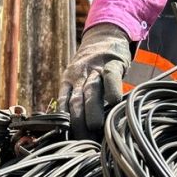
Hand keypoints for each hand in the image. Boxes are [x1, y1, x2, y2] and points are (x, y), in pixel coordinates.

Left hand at [58, 23, 131, 138]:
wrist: (105, 35)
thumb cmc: (93, 65)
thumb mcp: (79, 78)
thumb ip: (76, 99)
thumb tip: (74, 131)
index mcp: (68, 81)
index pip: (63, 104)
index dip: (63, 123)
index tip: (66, 141)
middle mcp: (79, 76)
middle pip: (76, 101)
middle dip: (77, 122)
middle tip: (82, 141)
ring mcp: (96, 69)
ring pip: (91, 90)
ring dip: (91, 109)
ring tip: (94, 126)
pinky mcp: (112, 63)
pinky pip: (111, 76)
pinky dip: (112, 88)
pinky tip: (114, 101)